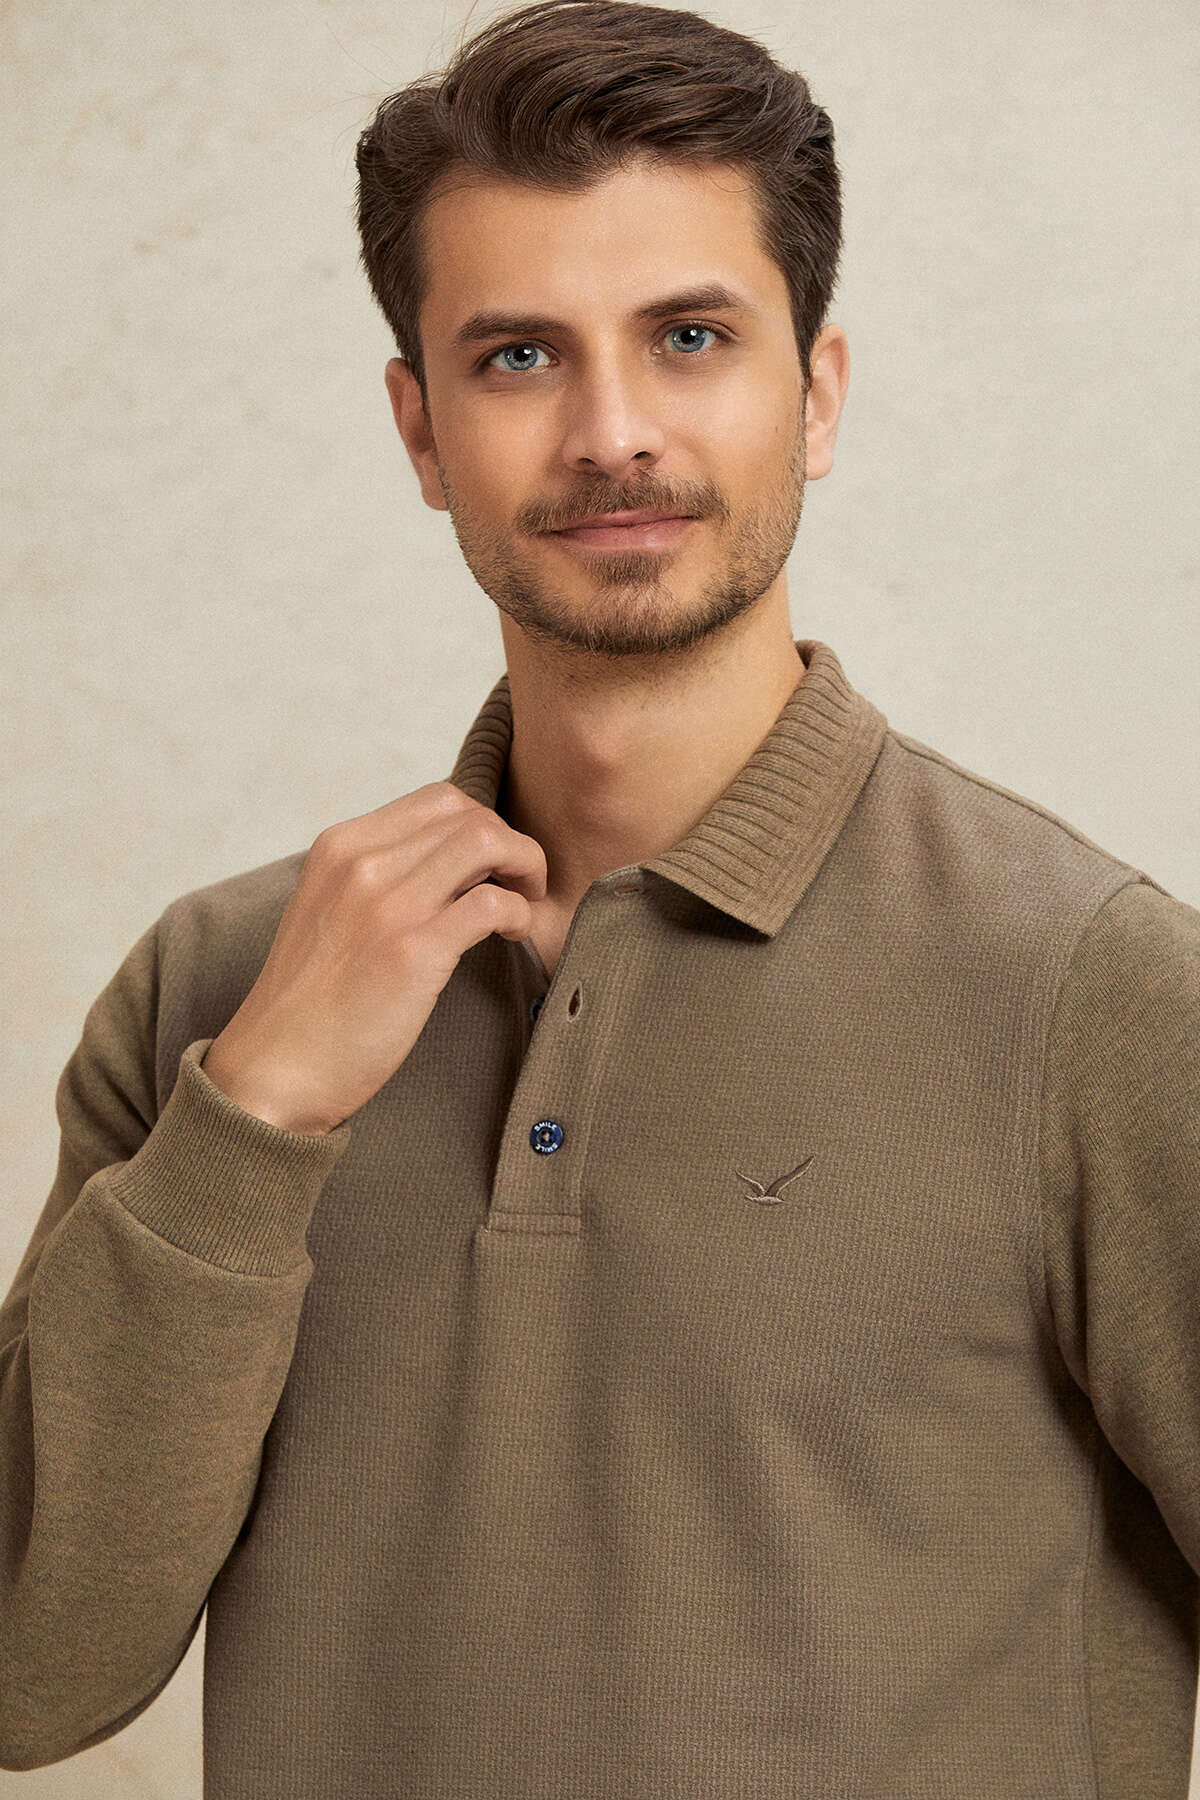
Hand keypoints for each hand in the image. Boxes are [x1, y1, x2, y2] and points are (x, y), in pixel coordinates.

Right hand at [200, 782, 546, 1134]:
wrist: (273, 1069)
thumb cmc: (310, 1004)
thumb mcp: (330, 913)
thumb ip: (377, 879)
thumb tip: (447, 865)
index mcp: (339, 848)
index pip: (438, 800)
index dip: (482, 825)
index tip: (495, 864)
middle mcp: (361, 863)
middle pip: (469, 814)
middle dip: (511, 844)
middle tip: (521, 885)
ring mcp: (386, 904)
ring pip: (487, 842)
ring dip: (523, 868)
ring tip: (523, 904)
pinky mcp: (412, 951)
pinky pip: (493, 902)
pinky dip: (519, 913)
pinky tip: (512, 936)